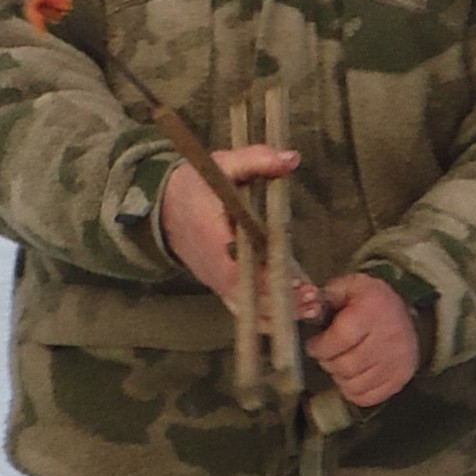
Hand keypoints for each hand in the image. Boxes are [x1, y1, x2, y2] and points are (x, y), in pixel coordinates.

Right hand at [159, 147, 320, 322]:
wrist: (163, 205)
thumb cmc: (196, 184)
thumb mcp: (224, 164)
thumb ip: (257, 160)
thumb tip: (291, 158)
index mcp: (209, 234)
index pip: (237, 264)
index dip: (266, 276)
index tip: (295, 280)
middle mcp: (211, 264)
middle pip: (246, 293)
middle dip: (280, 298)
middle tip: (312, 296)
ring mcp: (215, 279)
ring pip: (246, 306)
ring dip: (278, 311)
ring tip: (312, 307)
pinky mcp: (220, 286)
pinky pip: (243, 309)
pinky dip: (267, 316)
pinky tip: (296, 314)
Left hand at [304, 273, 419, 406]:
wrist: (405, 313)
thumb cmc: (371, 300)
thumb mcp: (349, 285)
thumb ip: (325, 296)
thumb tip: (307, 310)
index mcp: (374, 308)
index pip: (342, 337)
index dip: (320, 346)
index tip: (313, 345)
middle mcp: (390, 336)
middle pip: (346, 365)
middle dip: (327, 362)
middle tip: (326, 354)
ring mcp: (398, 360)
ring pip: (354, 385)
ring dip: (339, 377)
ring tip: (339, 363)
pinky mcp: (401, 377)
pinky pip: (368, 397)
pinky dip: (353, 391)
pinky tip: (352, 376)